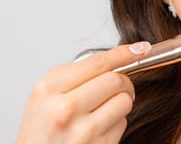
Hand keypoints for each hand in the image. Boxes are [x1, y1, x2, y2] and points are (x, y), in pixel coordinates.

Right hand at [17, 42, 150, 142]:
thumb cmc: (41, 133)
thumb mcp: (43, 98)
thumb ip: (72, 76)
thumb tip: (114, 59)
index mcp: (48, 90)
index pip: (96, 63)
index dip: (123, 53)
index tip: (140, 48)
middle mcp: (64, 109)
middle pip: (115, 80)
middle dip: (123, 82)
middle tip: (118, 88)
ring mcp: (83, 130)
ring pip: (124, 100)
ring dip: (120, 103)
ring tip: (104, 111)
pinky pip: (123, 123)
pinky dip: (116, 122)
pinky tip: (100, 128)